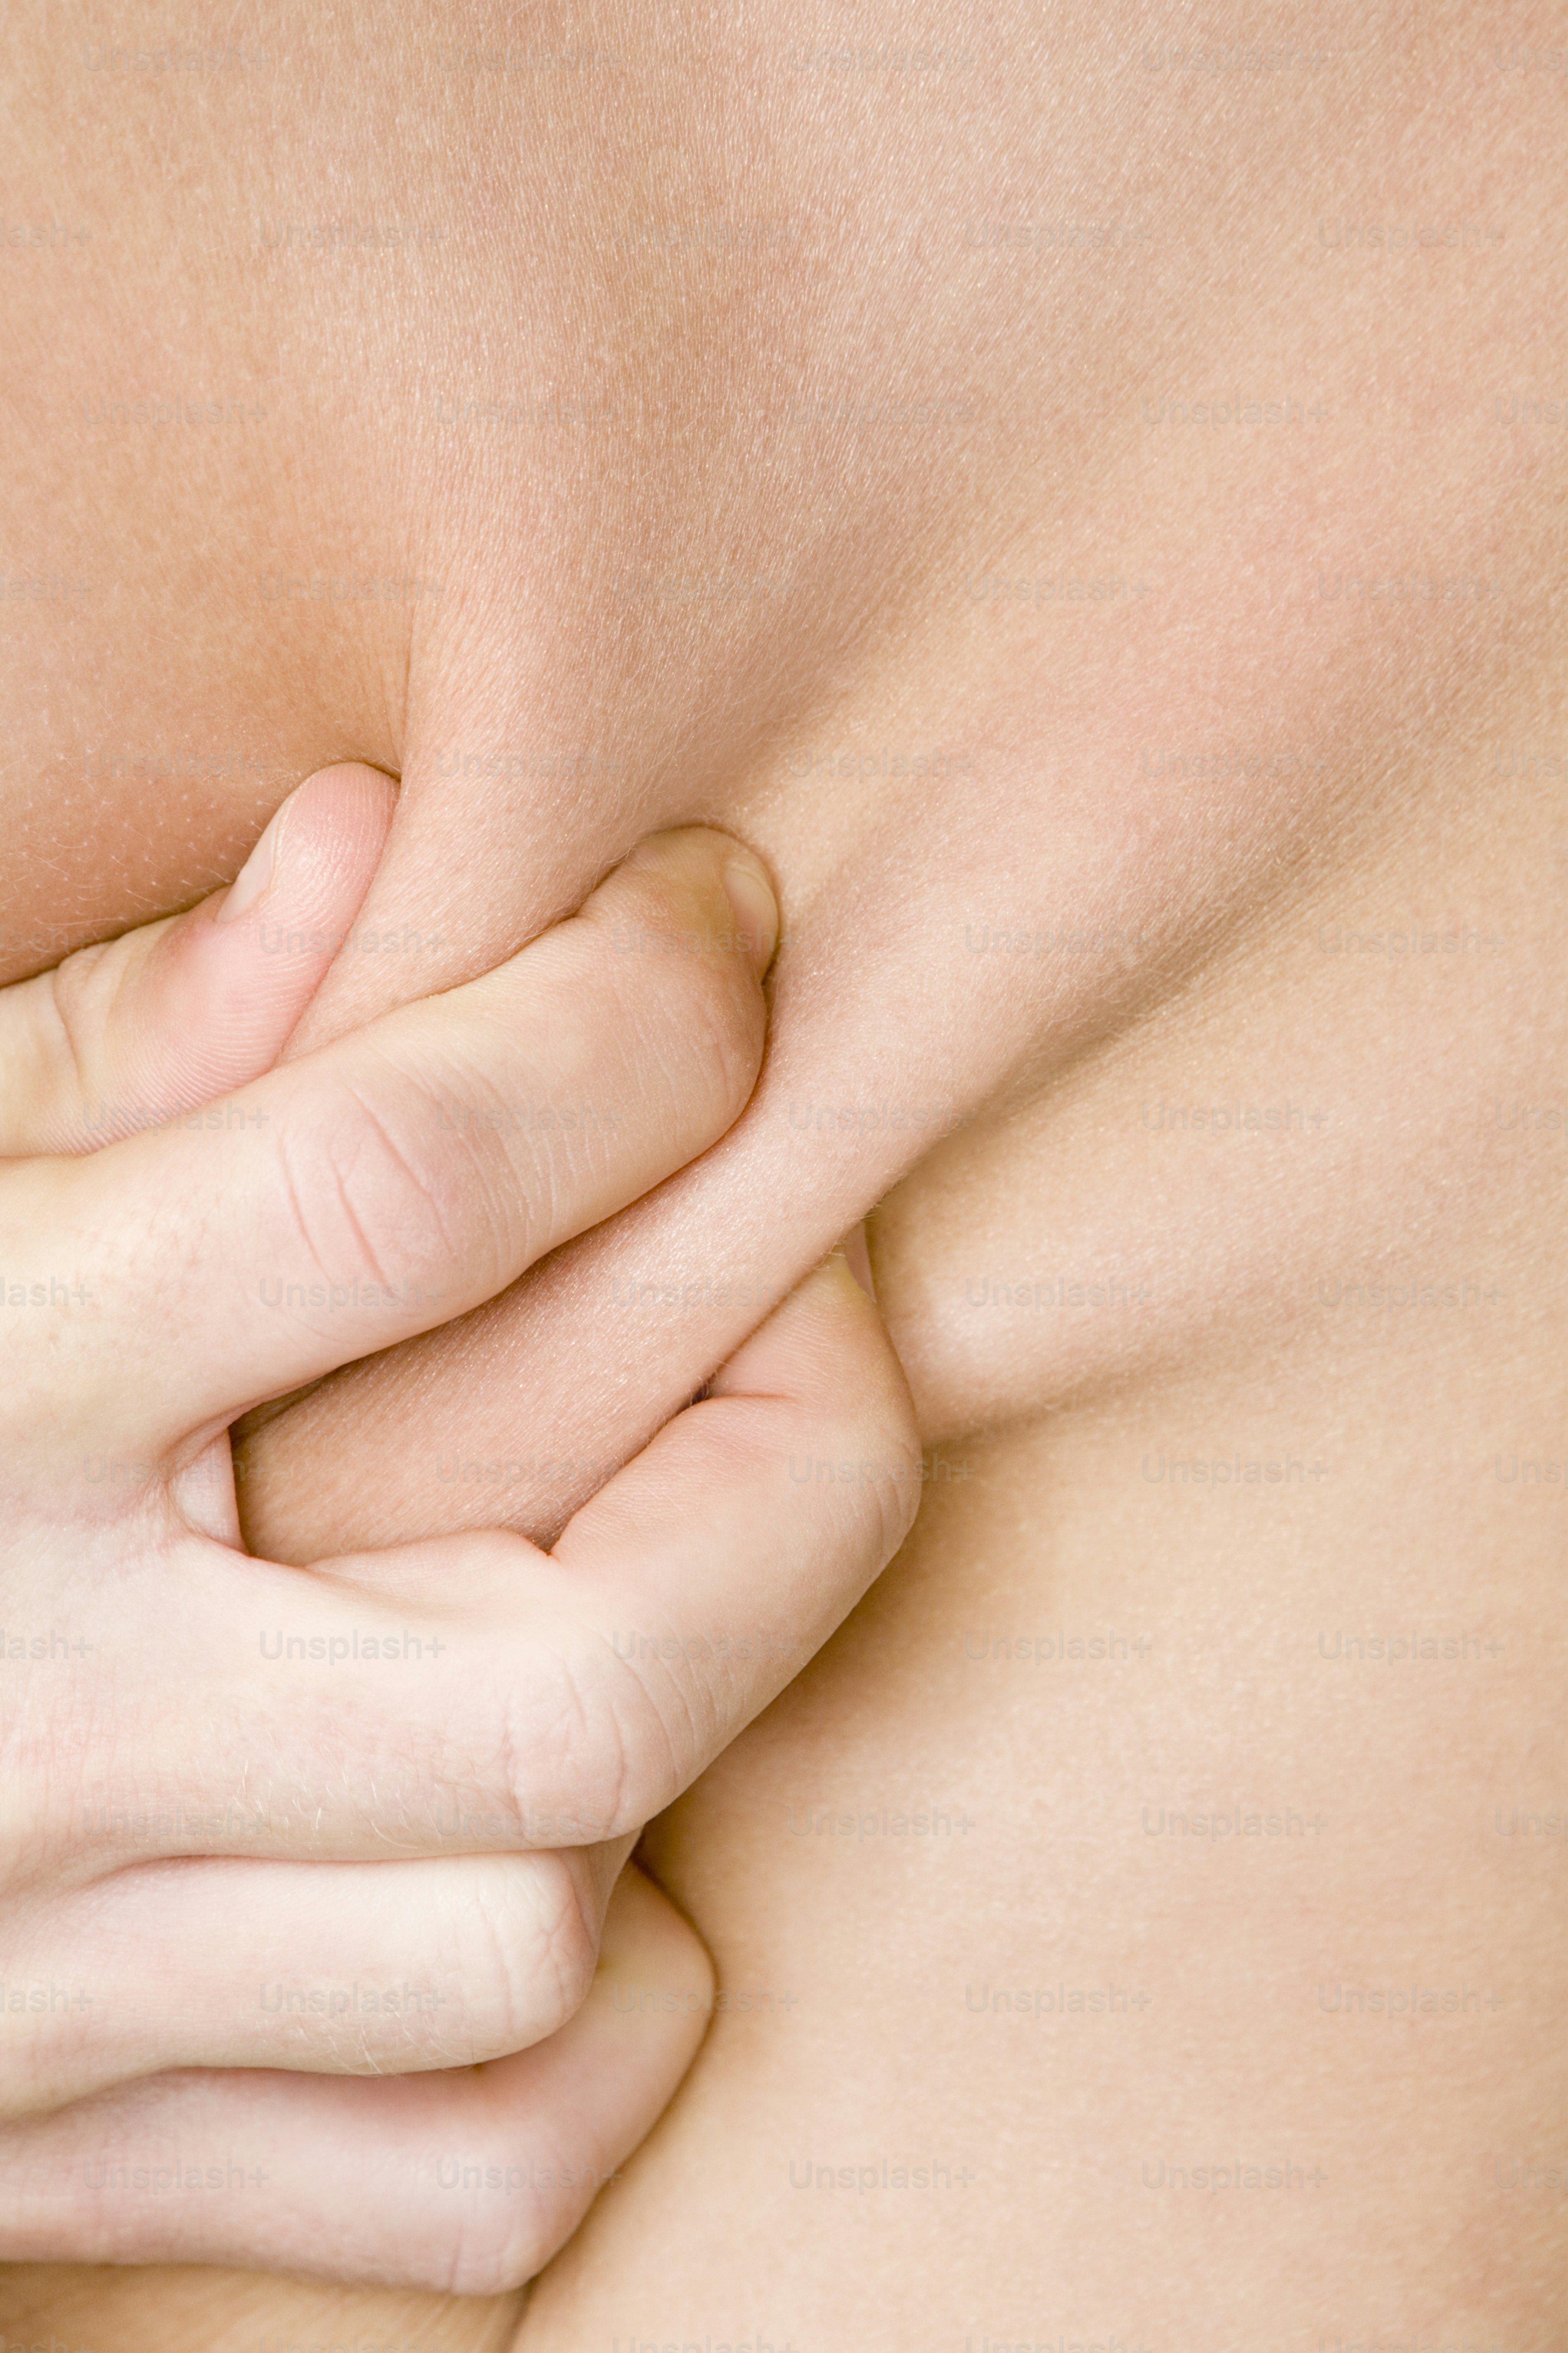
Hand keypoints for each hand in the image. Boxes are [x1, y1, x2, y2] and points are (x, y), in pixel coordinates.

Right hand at [0, 767, 918, 2286]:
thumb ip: (137, 1032)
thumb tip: (382, 852)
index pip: (410, 1186)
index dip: (637, 1018)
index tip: (717, 923)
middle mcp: (26, 1715)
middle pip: (590, 1666)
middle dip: (797, 1462)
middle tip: (803, 1301)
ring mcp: (42, 1985)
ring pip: (538, 1939)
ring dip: (669, 1733)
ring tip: (647, 1561)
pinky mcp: (63, 2164)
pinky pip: (466, 2177)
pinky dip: (570, 2030)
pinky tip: (540, 1854)